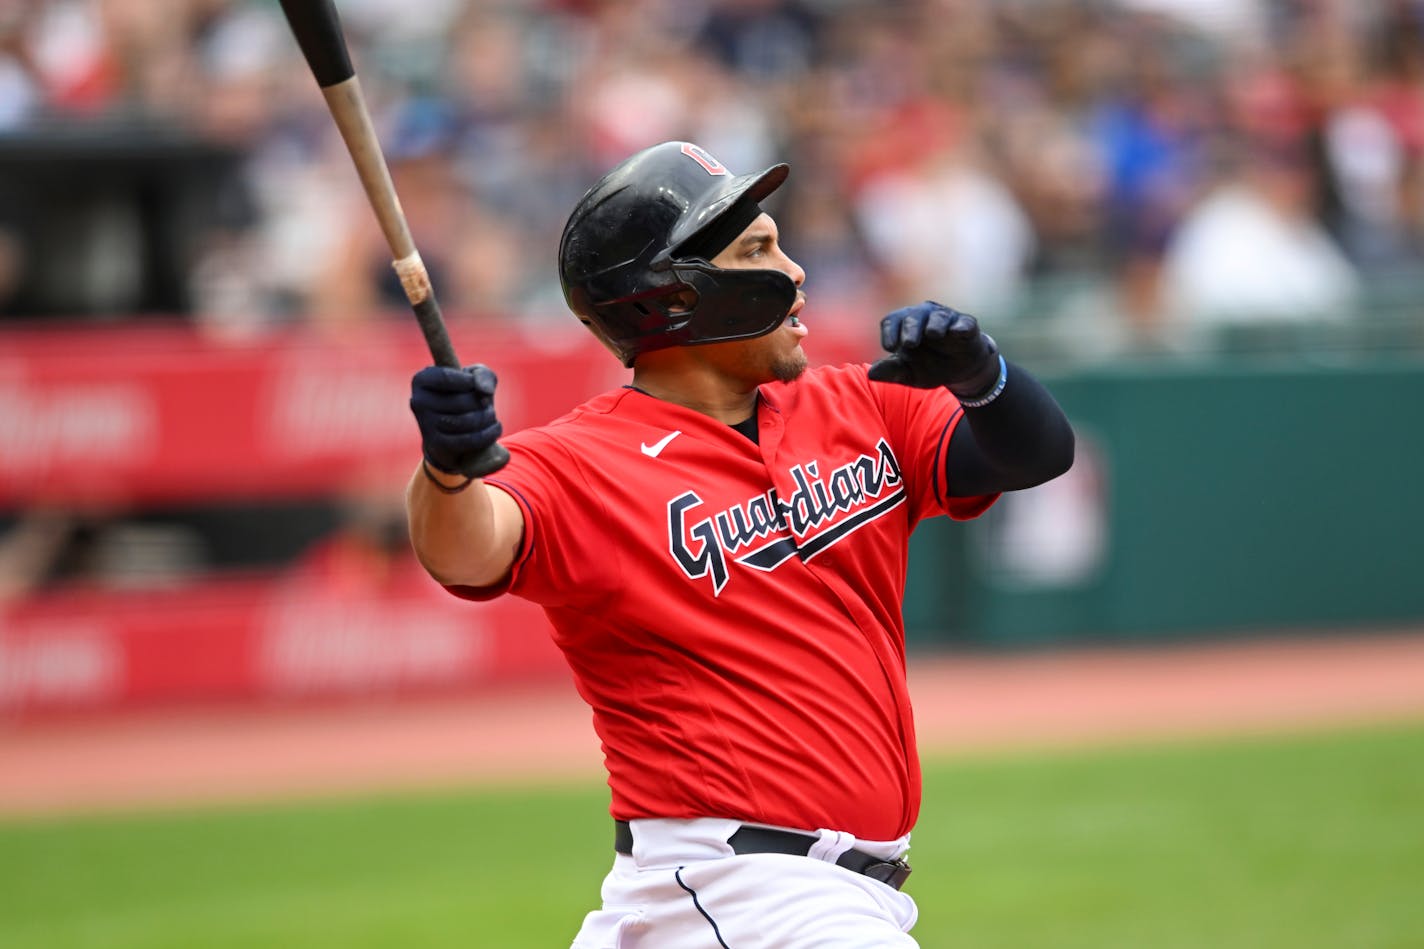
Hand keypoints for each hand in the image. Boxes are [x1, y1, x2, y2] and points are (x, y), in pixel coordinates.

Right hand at [409, 364, 502, 475]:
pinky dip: (488, 434)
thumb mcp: (475, 378)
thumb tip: (485, 391)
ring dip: (487, 418)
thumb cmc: (465, 396)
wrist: (454, 431)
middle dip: (482, 403)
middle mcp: (419, 402)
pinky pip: (469, 440)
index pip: (447, 378)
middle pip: (460, 401)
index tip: (477, 387)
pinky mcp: (437, 444)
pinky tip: (495, 428)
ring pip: (466, 421)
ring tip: (490, 415)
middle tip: (486, 404)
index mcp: (422, 380)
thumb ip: (482, 375)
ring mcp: (425, 425)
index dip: (470, 382)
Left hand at [867, 302, 1000, 398]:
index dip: (889, 333)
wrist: (959, 373)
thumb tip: (870, 375)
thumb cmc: (929, 367)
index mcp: (904, 325)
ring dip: (934, 324)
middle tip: (908, 344)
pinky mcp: (967, 325)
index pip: (891, 321)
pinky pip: (963, 322)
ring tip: (933, 334)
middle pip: (912, 316)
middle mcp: (924, 316)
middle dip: (910, 328)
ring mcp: (946, 318)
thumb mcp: (909, 374)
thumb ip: (891, 372)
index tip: (889, 348)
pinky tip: (956, 332)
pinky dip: (960, 326)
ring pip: (937, 316)